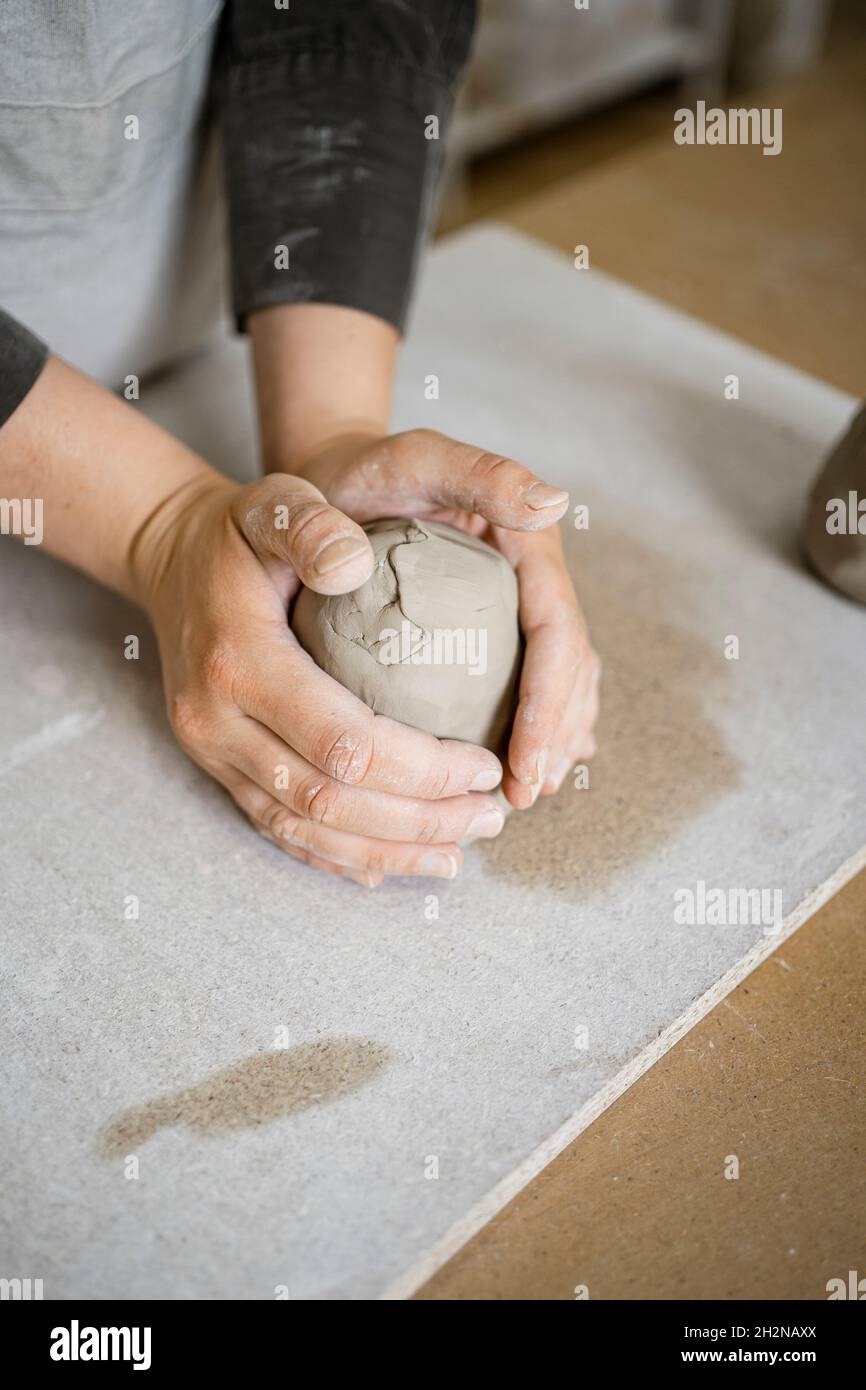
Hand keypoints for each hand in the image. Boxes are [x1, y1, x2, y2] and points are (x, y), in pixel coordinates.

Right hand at [134, 471, 508, 886]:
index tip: (484, 764)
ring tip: (459, 851)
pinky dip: (340, 856)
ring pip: (305, 829)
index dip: (422, 769)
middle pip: (329, 800)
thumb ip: (312, 527)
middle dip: (419, 819)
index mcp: (240, 662)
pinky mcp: (218, 769)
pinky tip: (392, 866)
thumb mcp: (275, 504)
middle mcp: (217, 721)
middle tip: (489, 816)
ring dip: (388, 850)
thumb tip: (356, 563)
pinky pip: (279, 830)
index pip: (345, 742)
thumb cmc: (240, 529)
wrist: (171, 558)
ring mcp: (212, 754)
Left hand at [294, 429, 600, 810]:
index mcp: (530, 546)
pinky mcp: (493, 624)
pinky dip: (527, 729)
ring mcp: (517, 605)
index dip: (549, 705)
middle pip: (569, 668)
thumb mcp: (419, 459)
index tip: (524, 765)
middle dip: (555, 737)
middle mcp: (534, 579)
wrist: (336, 474)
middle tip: (524, 795)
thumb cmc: (367, 470)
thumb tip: (554, 502)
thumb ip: (482, 474)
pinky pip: (526, 683)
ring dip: (550, 741)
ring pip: (558, 682)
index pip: (557, 635)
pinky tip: (509, 770)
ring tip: (524, 792)